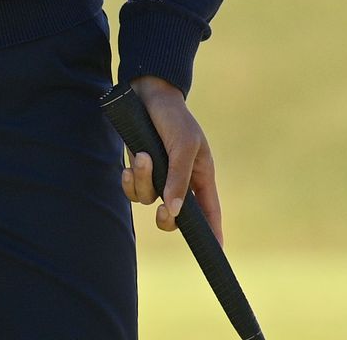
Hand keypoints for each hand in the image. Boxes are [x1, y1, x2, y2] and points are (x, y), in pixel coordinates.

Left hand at [119, 74, 222, 242]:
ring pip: (149, 200)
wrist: (146, 93)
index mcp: (200, 175)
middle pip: (175, 217)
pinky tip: (130, 162)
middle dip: (167, 219)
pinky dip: (130, 179)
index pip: (210, 211)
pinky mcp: (138, 169)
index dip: (213, 232)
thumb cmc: (173, 117)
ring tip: (143, 156)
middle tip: (164, 213)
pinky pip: (132, 189)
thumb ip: (179, 179)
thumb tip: (175, 212)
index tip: (216, 252)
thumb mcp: (183, 145)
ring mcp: (158, 176)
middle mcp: (179, 180)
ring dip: (143, 182)